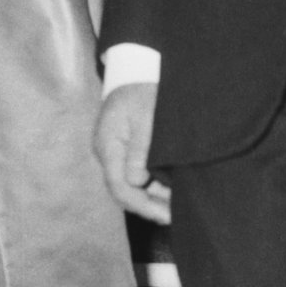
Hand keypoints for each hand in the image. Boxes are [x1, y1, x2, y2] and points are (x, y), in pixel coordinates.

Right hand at [93, 82, 170, 222]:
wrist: (136, 70)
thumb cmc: (142, 90)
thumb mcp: (146, 116)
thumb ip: (141, 149)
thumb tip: (136, 180)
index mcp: (108, 145)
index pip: (119, 186)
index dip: (143, 205)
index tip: (167, 215)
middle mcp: (108, 153)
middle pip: (124, 191)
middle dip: (149, 206)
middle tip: (176, 216)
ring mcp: (115, 153)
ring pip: (131, 186)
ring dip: (153, 198)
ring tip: (177, 206)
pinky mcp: (125, 151)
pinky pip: (136, 176)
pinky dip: (153, 186)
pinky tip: (171, 191)